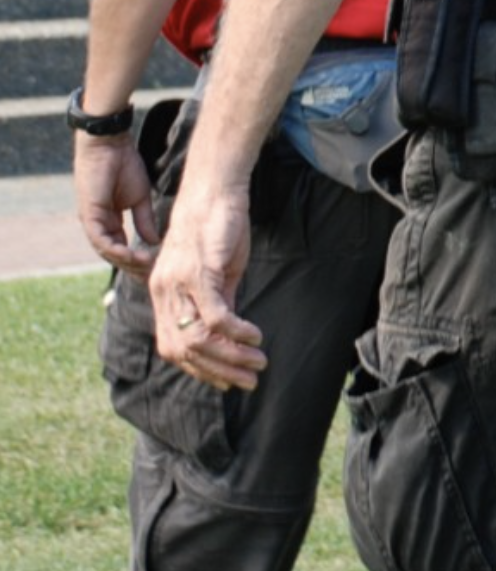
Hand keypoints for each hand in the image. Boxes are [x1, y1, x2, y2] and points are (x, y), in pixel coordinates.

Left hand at [72, 132, 160, 277]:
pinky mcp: (89, 215)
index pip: (121, 248)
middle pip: (114, 255)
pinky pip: (101, 240)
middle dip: (133, 266)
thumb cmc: (124, 165)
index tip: (155, 268)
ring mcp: (92, 221)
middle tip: (152, 275)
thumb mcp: (141, 197)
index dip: (137, 260)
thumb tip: (154, 240)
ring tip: (147, 265)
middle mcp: (98, 225)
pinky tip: (133, 255)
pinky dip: (116, 250)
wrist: (110, 145)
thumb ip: (145, 220)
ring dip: (126, 261)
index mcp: (109, 221)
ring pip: (106, 251)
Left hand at [148, 180, 266, 391]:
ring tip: (257, 363)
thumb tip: (228, 330)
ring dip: (230, 357)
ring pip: (198, 338)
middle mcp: (163, 293)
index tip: (227, 381)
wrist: (215, 189)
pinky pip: (216, 315)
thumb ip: (218, 298)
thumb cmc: (218, 225)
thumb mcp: (217, 268)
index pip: (173, 347)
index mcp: (163, 294)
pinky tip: (255, 337)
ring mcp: (178, 283)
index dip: (199, 369)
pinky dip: (236, 332)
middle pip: (182, 351)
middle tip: (248, 381)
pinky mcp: (200, 272)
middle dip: (217, 372)